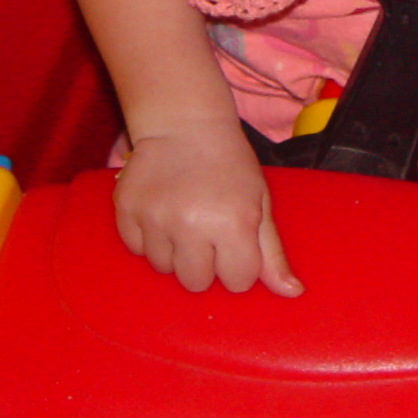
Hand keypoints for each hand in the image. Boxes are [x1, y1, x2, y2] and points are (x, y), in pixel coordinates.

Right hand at [112, 128, 302, 295]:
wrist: (185, 125)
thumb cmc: (230, 166)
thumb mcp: (259, 204)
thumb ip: (272, 254)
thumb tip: (292, 293)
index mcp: (233, 223)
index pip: (237, 282)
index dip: (238, 265)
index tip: (234, 241)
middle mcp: (191, 224)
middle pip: (196, 283)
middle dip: (204, 264)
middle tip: (205, 230)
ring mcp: (155, 217)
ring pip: (163, 268)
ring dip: (174, 251)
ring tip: (182, 217)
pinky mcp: (126, 209)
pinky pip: (136, 248)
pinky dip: (147, 237)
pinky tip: (160, 211)